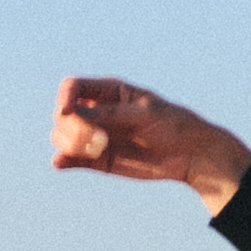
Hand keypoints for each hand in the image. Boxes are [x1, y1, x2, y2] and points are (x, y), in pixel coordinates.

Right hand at [51, 76, 250, 216]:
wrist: (189, 154)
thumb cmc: (172, 125)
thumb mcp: (144, 114)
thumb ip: (111, 114)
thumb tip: (75, 114)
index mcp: (109, 92)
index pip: (72, 87)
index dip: (64, 98)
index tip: (66, 113)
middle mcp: (97, 111)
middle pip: (63, 114)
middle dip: (71, 127)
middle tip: (96, 139)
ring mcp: (94, 135)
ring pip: (62, 136)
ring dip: (69, 144)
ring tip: (95, 151)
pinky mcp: (97, 159)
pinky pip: (71, 159)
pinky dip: (63, 160)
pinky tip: (61, 163)